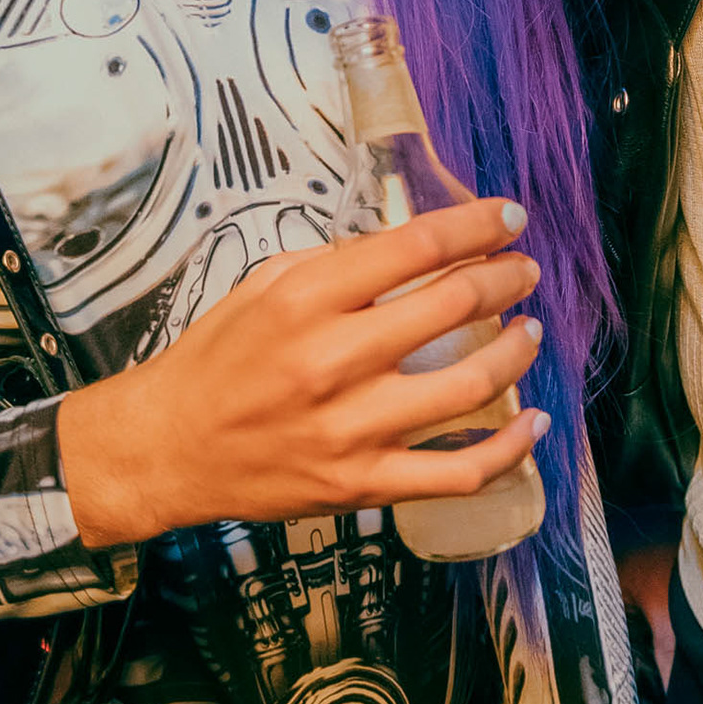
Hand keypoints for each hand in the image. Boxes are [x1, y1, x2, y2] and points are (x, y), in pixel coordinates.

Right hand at [56, 198, 545, 546]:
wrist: (169, 448)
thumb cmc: (218, 359)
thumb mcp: (264, 284)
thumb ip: (336, 263)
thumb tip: (413, 247)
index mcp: (307, 299)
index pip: (415, 247)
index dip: (476, 227)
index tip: (509, 219)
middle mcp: (333, 361)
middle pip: (452, 306)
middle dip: (506, 280)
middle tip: (525, 271)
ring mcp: (352, 429)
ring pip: (469, 386)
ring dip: (516, 352)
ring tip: (530, 332)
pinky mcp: (362, 484)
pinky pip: (457, 473)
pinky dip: (508, 449)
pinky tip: (533, 424)